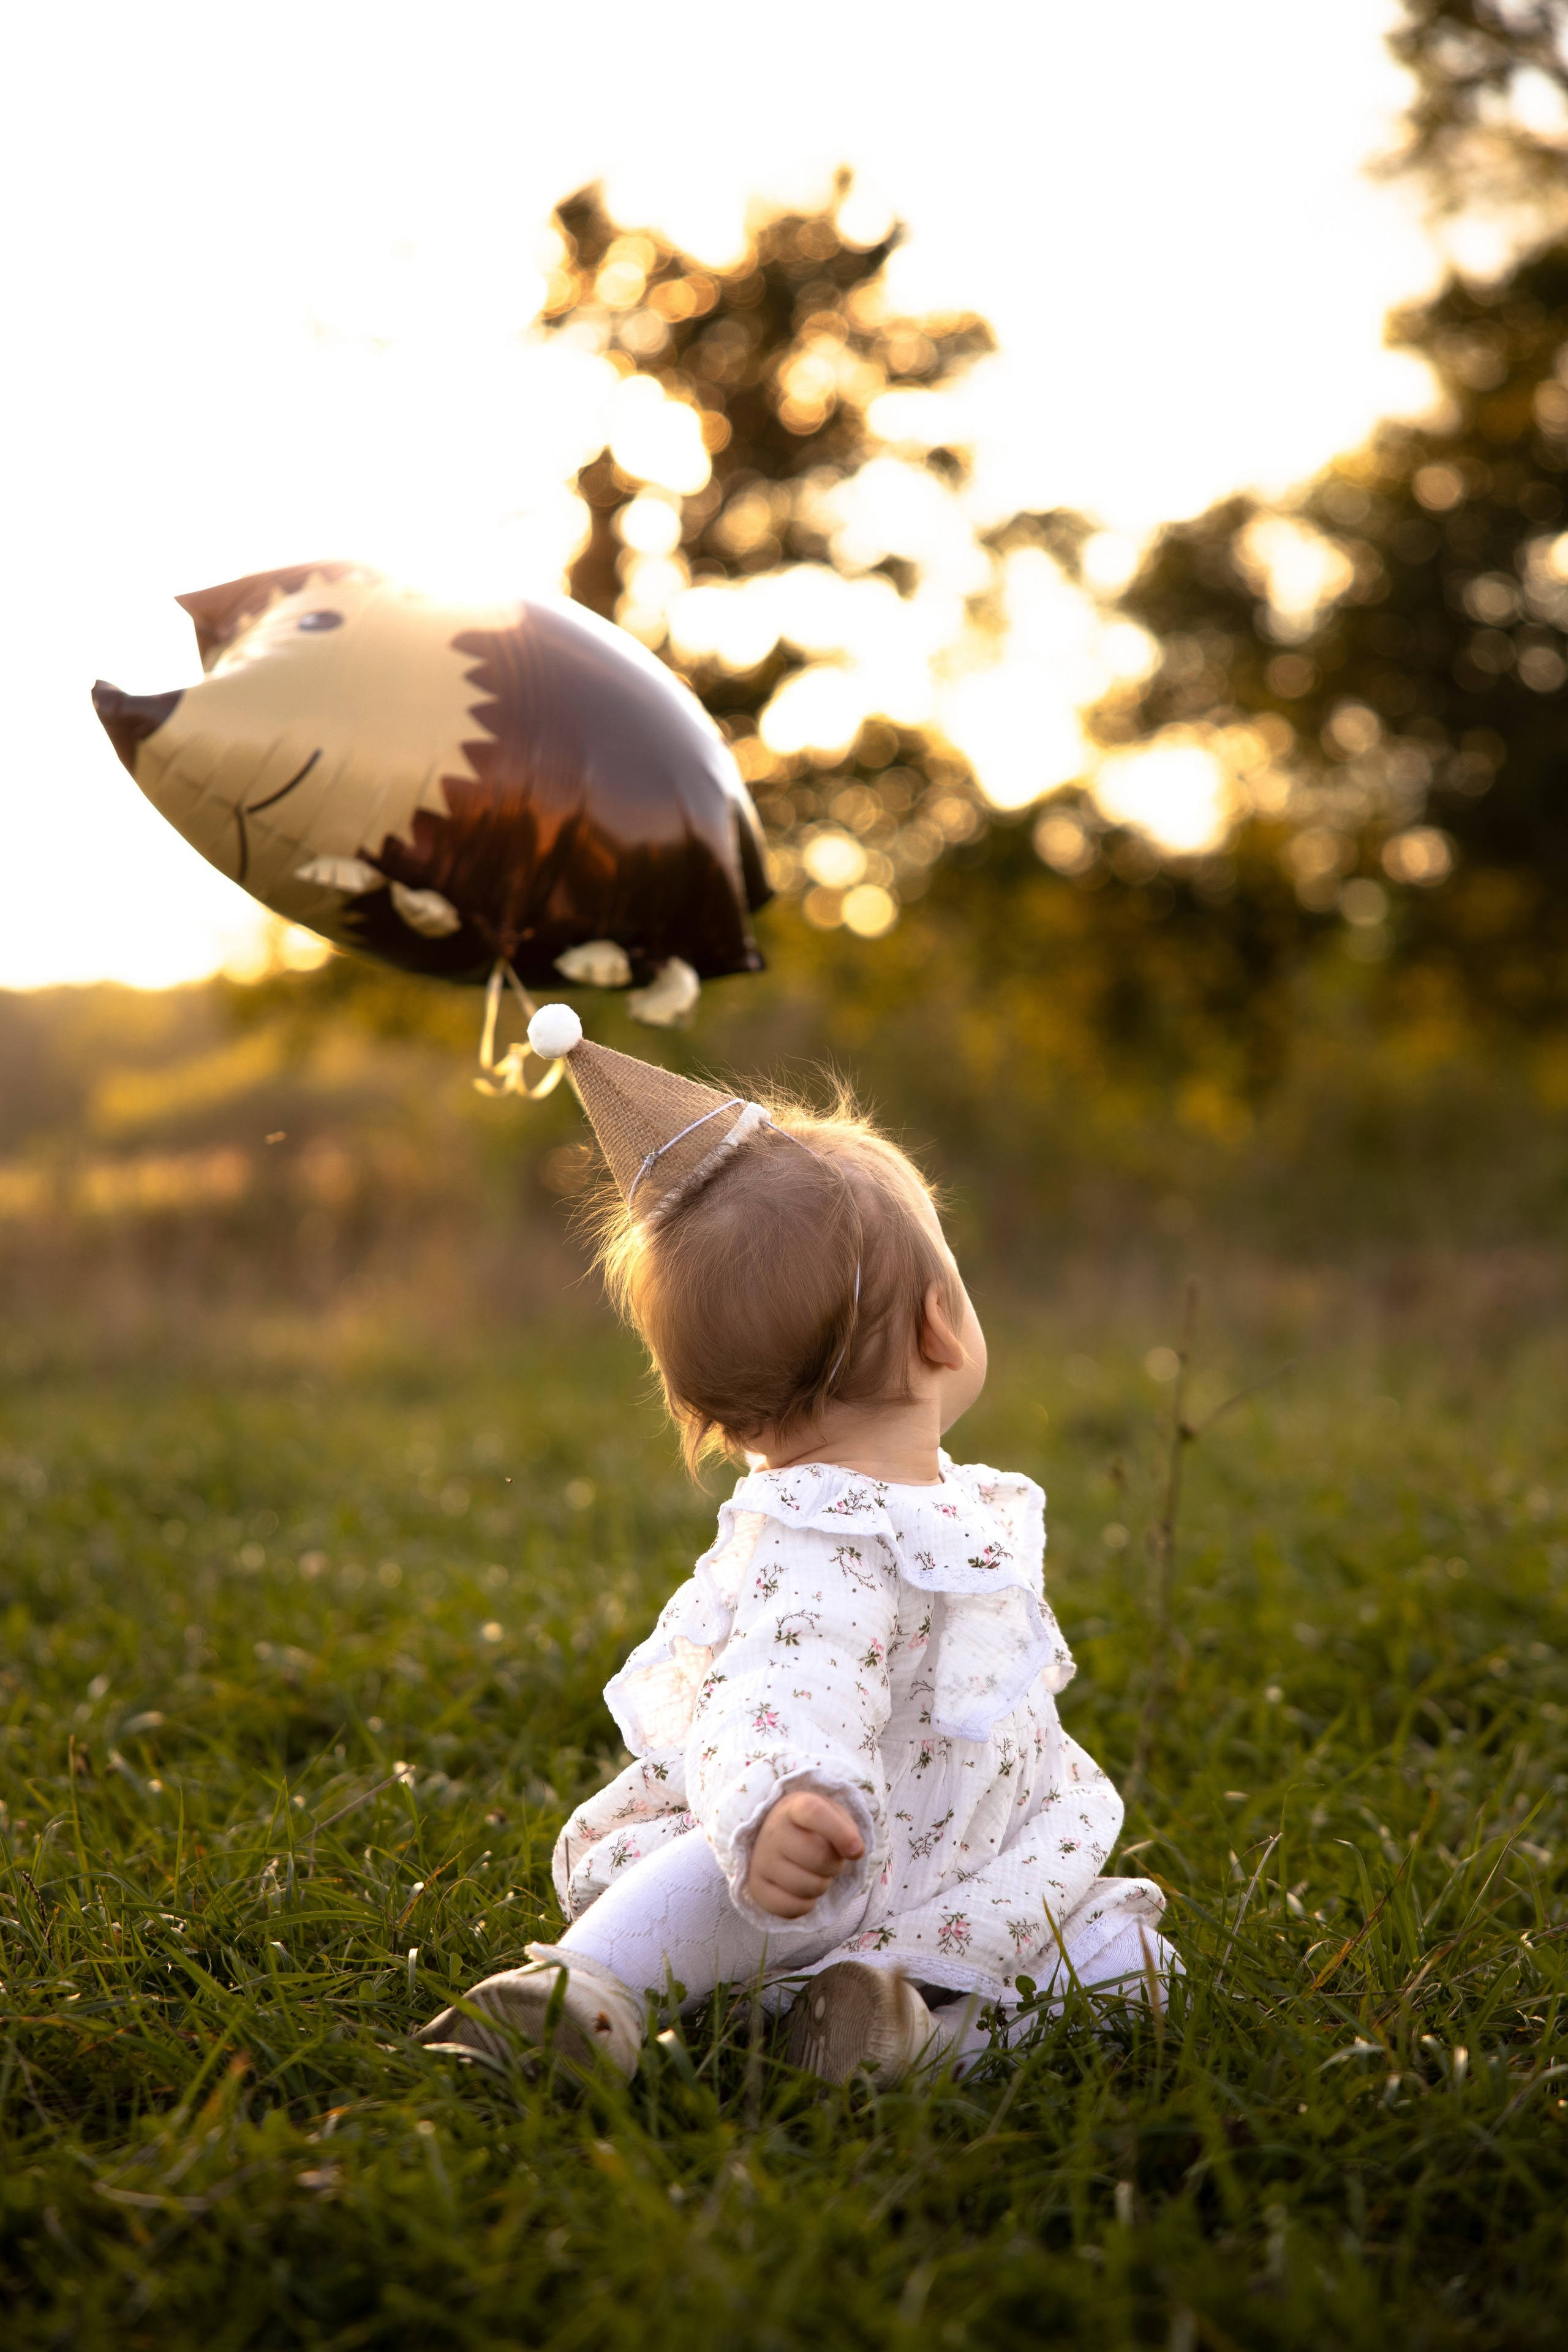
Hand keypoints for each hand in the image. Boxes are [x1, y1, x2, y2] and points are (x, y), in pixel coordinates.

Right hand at [745, 1791, 864, 1919]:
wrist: (777, 1837)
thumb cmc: (813, 1827)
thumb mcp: (832, 1815)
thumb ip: (847, 1829)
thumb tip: (855, 1852)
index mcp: (793, 1807)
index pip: (814, 1813)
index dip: (839, 1832)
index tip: (857, 1850)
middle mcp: (772, 1832)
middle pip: (819, 1857)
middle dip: (836, 1863)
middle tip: (830, 1858)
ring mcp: (761, 1861)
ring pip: (810, 1886)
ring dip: (823, 1884)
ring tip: (814, 1872)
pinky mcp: (757, 1888)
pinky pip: (793, 1908)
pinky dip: (807, 1904)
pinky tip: (802, 1890)